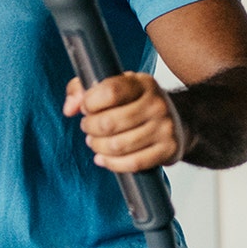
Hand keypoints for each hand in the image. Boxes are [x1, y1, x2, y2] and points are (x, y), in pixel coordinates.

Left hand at [62, 72, 187, 172]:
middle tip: (88, 127)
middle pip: (109, 122)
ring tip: (94, 142)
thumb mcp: (113, 86)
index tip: (86, 107)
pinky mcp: (168, 150)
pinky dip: (112, 164)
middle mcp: (156, 104)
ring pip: (118, 145)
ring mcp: (164, 128)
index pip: (110, 91)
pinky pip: (133, 163)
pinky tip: (104, 158)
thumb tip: (69, 108)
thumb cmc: (136, 103)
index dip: (90, 102)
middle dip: (90, 128)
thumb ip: (83, 89)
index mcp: (142, 83)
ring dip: (98, 146)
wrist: (177, 121)